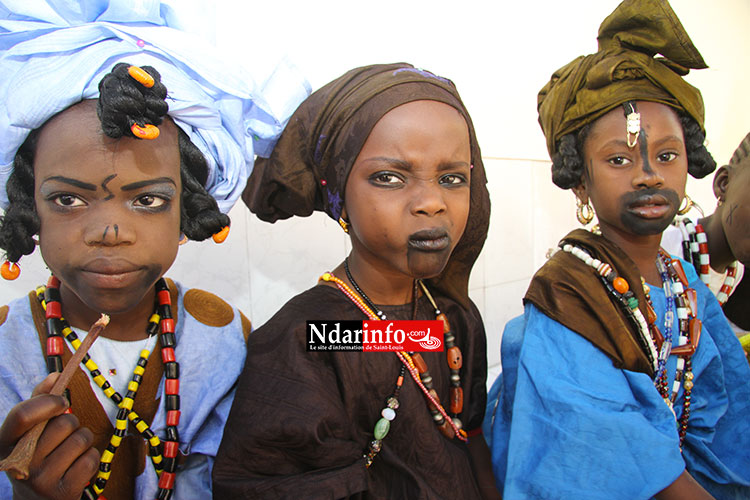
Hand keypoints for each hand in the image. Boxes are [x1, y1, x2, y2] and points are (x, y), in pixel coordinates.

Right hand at [0, 373, 98, 499]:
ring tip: (70, 451)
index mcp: (5, 444)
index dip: (48, 402)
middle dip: (72, 423)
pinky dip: (90, 458)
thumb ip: (39, 402)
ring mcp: (41, 480)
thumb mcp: (29, 432)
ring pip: (81, 438)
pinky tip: (76, 467)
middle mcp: (20, 463)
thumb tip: (55, 375)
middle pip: (63, 424)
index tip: (63, 401)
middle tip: (64, 436)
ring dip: (83, 440)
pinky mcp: (63, 491)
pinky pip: (91, 458)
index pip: (23, 415)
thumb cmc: (36, 455)